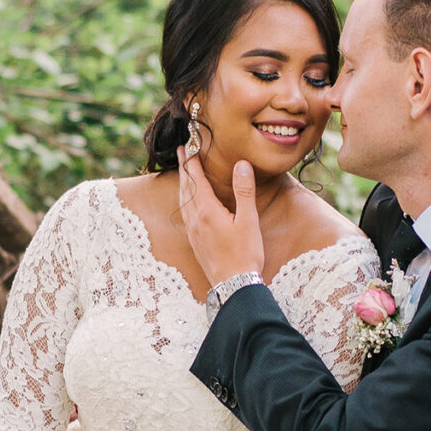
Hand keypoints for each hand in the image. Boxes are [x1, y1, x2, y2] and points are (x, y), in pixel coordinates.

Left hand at [178, 145, 264, 289]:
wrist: (234, 285)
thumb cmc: (244, 254)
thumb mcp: (249, 221)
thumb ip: (244, 191)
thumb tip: (241, 165)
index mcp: (206, 211)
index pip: (196, 179)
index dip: (192, 160)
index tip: (189, 145)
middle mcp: (195, 219)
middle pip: (186, 187)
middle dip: (184, 168)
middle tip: (181, 151)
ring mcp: (193, 231)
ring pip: (183, 200)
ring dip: (182, 183)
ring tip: (183, 172)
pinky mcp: (195, 241)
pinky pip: (184, 213)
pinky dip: (184, 199)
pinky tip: (187, 202)